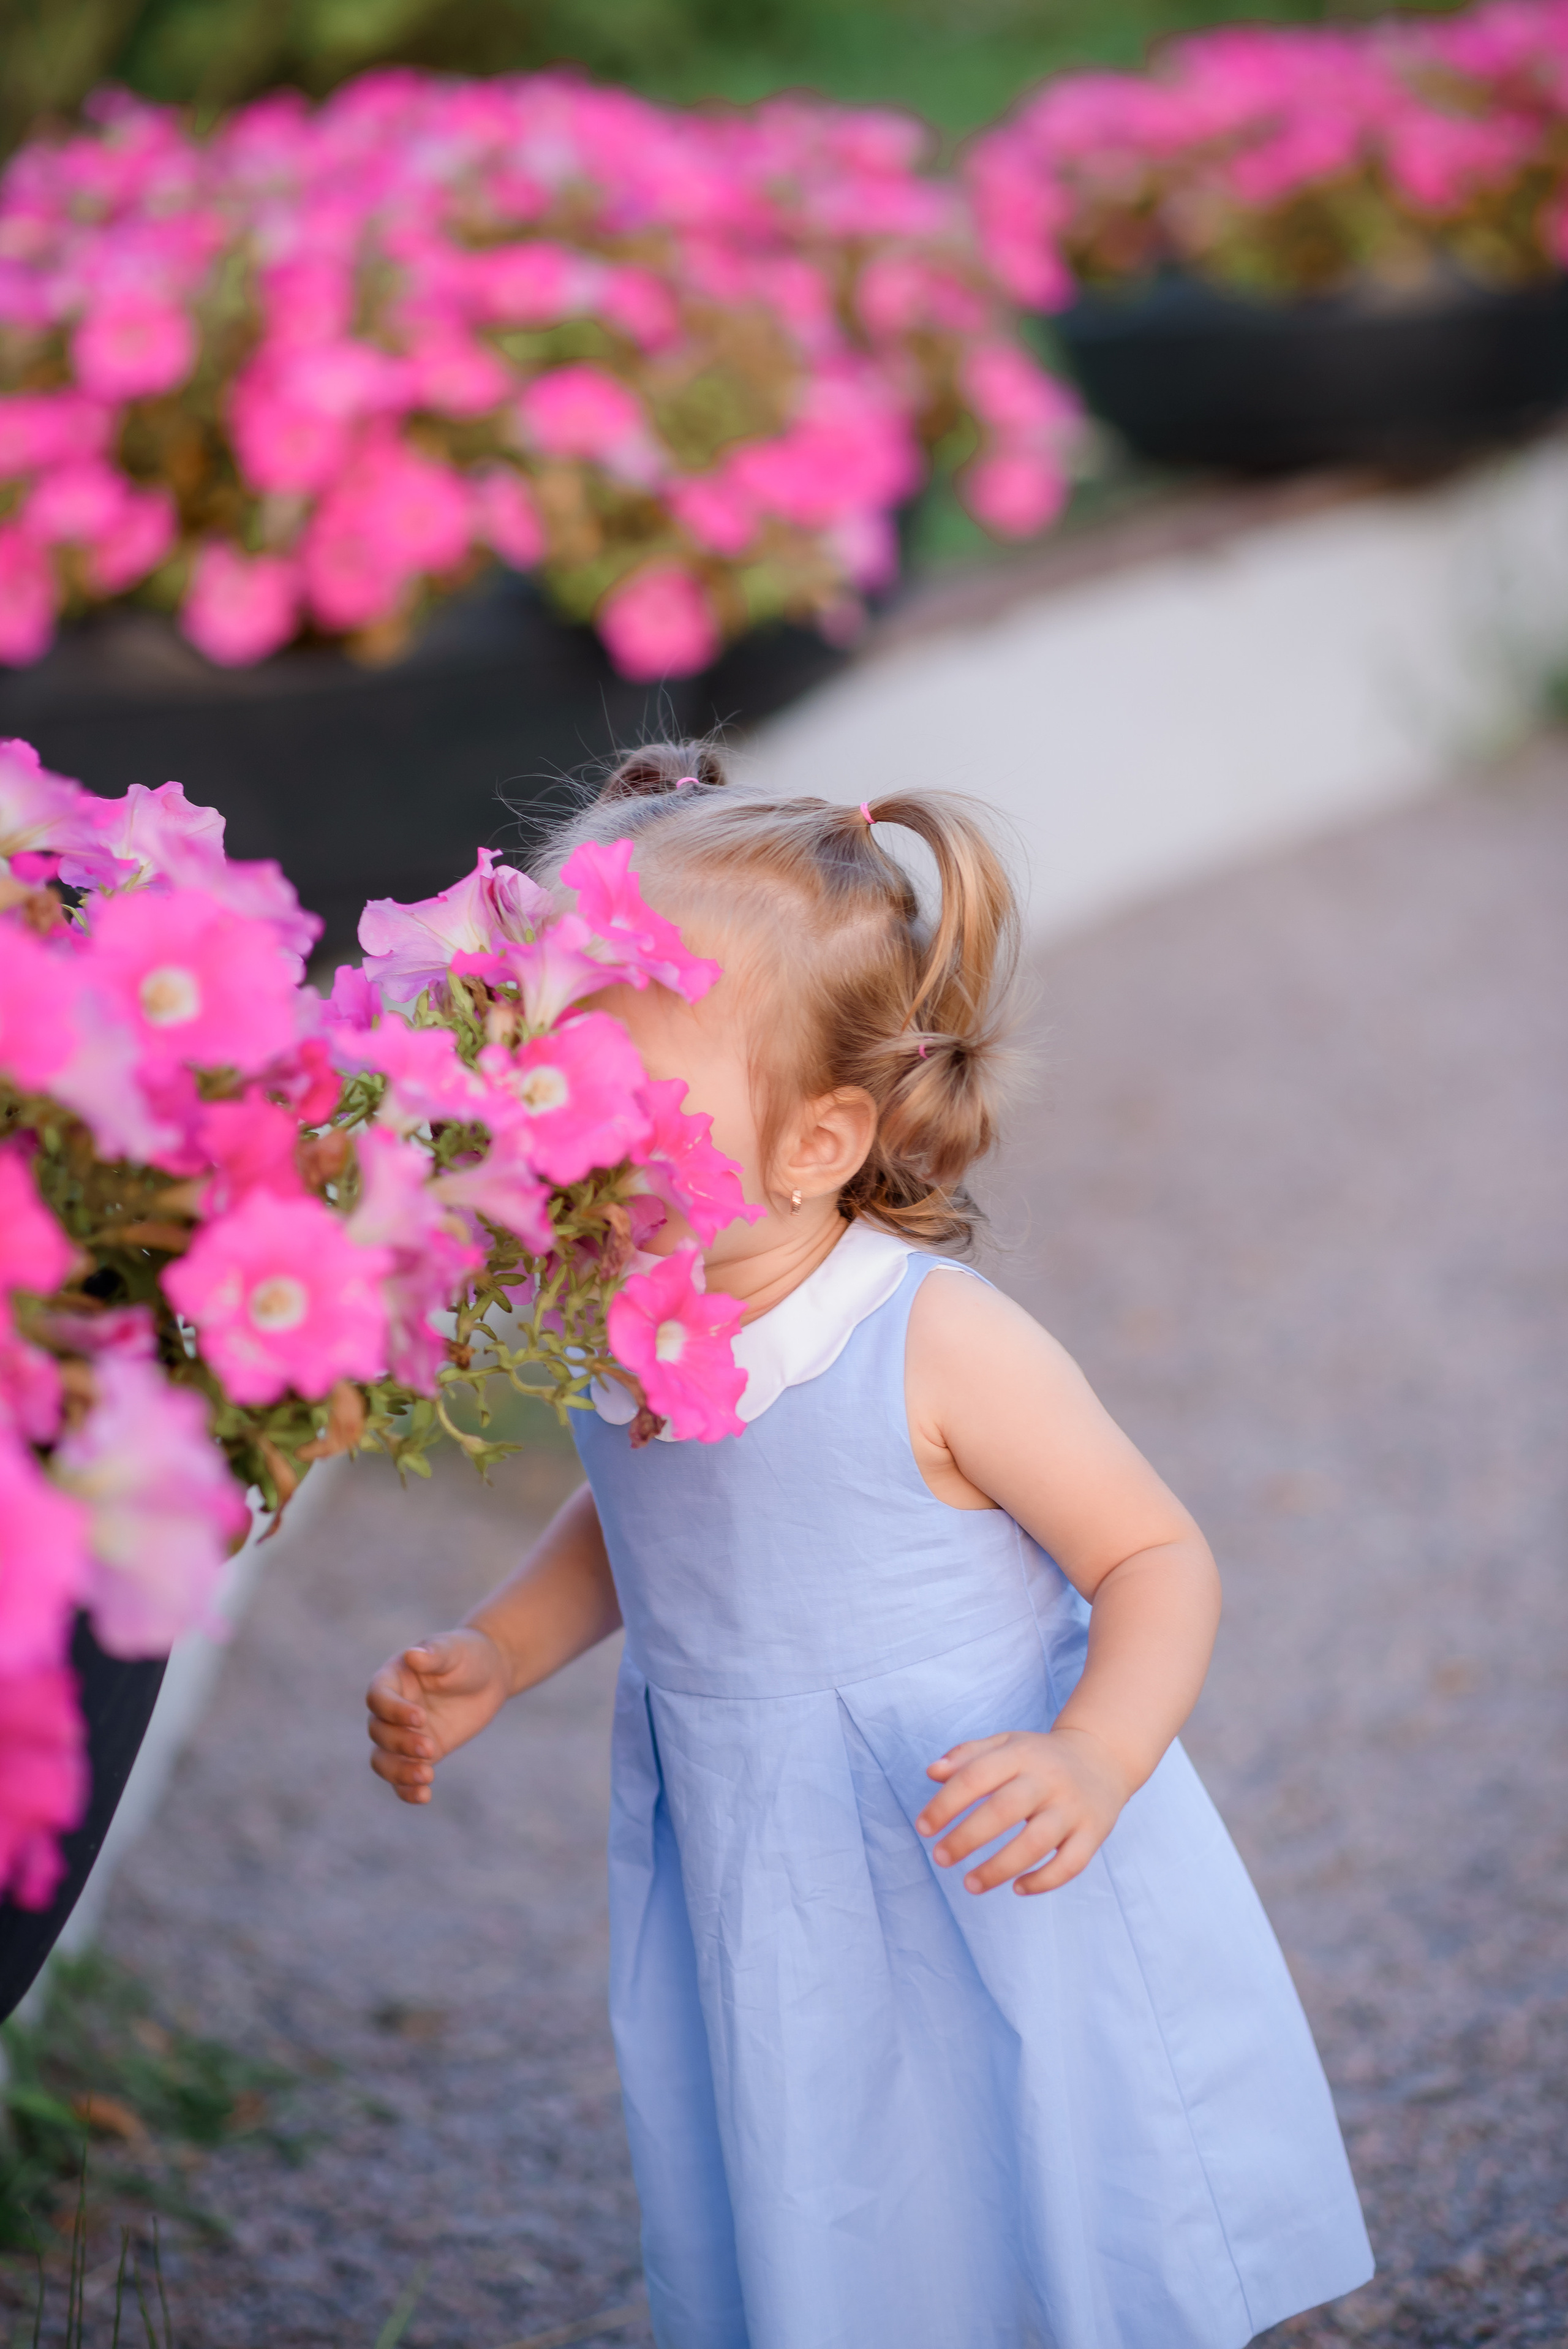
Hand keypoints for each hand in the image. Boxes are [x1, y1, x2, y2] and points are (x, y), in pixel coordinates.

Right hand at [366, 1628, 510, 1805]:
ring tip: (427, 1775)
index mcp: (392, 1679)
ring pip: (383, 1760)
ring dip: (398, 1772)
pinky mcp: (419, 1754)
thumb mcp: (454, 1650)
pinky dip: (407, 1790)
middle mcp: (391, 1710)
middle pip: (379, 1732)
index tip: (420, 1718)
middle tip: (431, 1748)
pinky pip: (402, 1778)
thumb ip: (434, 1654)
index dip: (393, 1711)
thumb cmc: (467, 1655)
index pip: (378, 1698)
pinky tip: (424, 1796)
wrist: (489, 1675)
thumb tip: (412, 1656)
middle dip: (401, 1743)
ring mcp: (403, 1734)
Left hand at [916, 1726, 1129, 1893]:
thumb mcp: (1006, 1744)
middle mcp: (1048, 1779)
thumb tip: (932, 1773)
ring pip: (1035, 1843)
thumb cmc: (1040, 1756)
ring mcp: (1073, 1808)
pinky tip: (1017, 1888)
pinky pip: (1071, 1864)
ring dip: (999, 1868)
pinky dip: (1043, 1881)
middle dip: (966, 1838)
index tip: (923, 1828)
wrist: (1102, 1756)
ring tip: (969, 1885)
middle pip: (1003, 1811)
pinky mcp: (1094, 1832)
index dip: (945, 1804)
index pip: (976, 1776)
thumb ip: (967, 1755)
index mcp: (1021, 1754)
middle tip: (940, 1858)